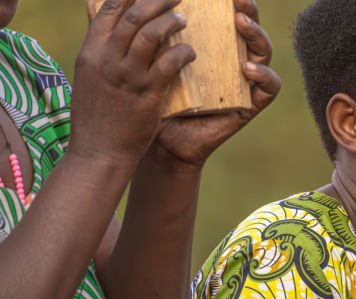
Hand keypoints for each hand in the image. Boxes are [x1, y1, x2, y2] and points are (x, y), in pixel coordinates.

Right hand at [69, 0, 195, 166]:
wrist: (99, 151)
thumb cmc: (97, 114)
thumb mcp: (88, 73)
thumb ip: (96, 41)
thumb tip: (93, 4)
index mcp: (91, 52)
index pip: (109, 9)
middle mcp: (107, 60)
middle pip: (133, 16)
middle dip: (156, 0)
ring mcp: (127, 77)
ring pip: (150, 35)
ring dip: (170, 22)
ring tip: (183, 19)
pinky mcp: (148, 95)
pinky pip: (168, 64)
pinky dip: (182, 53)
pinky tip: (191, 52)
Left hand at [150, 0, 280, 167]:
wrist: (157, 141)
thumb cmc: (149, 98)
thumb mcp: (138, 60)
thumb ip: (127, 32)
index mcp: (208, 41)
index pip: (221, 13)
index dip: (224, 0)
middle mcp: (229, 57)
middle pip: (248, 25)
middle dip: (248, 8)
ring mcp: (242, 80)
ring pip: (263, 51)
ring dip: (257, 34)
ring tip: (241, 23)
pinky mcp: (249, 103)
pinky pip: (269, 88)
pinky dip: (264, 76)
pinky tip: (247, 68)